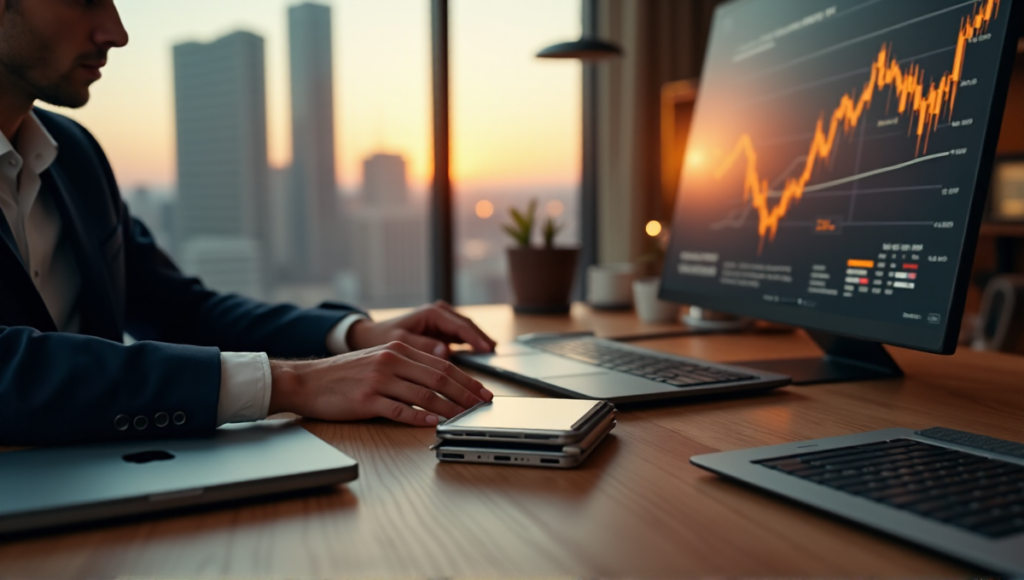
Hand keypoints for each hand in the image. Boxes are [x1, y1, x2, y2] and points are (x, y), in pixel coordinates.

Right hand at [268, 341, 493, 425]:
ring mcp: (378, 381)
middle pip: (438, 378)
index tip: (482, 391)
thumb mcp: (378, 360)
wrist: (307, 380)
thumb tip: (440, 381)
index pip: (441, 364)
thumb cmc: (344, 375)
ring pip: (424, 395)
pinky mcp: (366, 400)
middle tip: (482, 406)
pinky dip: (420, 417)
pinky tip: (434, 422)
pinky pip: (399, 410)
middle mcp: (390, 361)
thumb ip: (407, 366)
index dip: (466, 380)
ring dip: (450, 408)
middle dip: (465, 394)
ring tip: (466, 418)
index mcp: (397, 349)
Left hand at [347, 300, 495, 358]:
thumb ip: (422, 346)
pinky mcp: (441, 329)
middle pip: (468, 325)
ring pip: (467, 329)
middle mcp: (439, 312)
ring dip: (479, 340)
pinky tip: (481, 352)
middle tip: (495, 354)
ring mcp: (442, 320)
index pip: (460, 326)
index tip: (487, 350)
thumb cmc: (382, 337)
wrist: (371, 334)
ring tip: (492, 353)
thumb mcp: (399, 342)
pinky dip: (471, 342)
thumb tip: (445, 353)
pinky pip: (461, 334)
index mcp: (431, 313)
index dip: (475, 339)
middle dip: (482, 339)